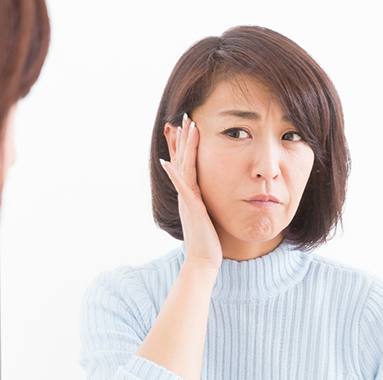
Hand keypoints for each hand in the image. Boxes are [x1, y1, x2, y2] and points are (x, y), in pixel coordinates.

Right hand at [161, 114, 221, 269]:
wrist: (204, 260)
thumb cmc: (210, 240)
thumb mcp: (209, 214)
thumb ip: (208, 201)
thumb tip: (212, 192)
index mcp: (191, 194)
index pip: (187, 163)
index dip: (187, 144)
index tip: (189, 126)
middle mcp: (186, 194)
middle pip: (182, 160)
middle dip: (184, 138)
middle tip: (185, 117)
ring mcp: (186, 200)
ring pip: (183, 167)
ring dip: (183, 147)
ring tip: (185, 127)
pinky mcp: (191, 208)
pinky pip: (182, 187)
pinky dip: (175, 174)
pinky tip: (169, 162)